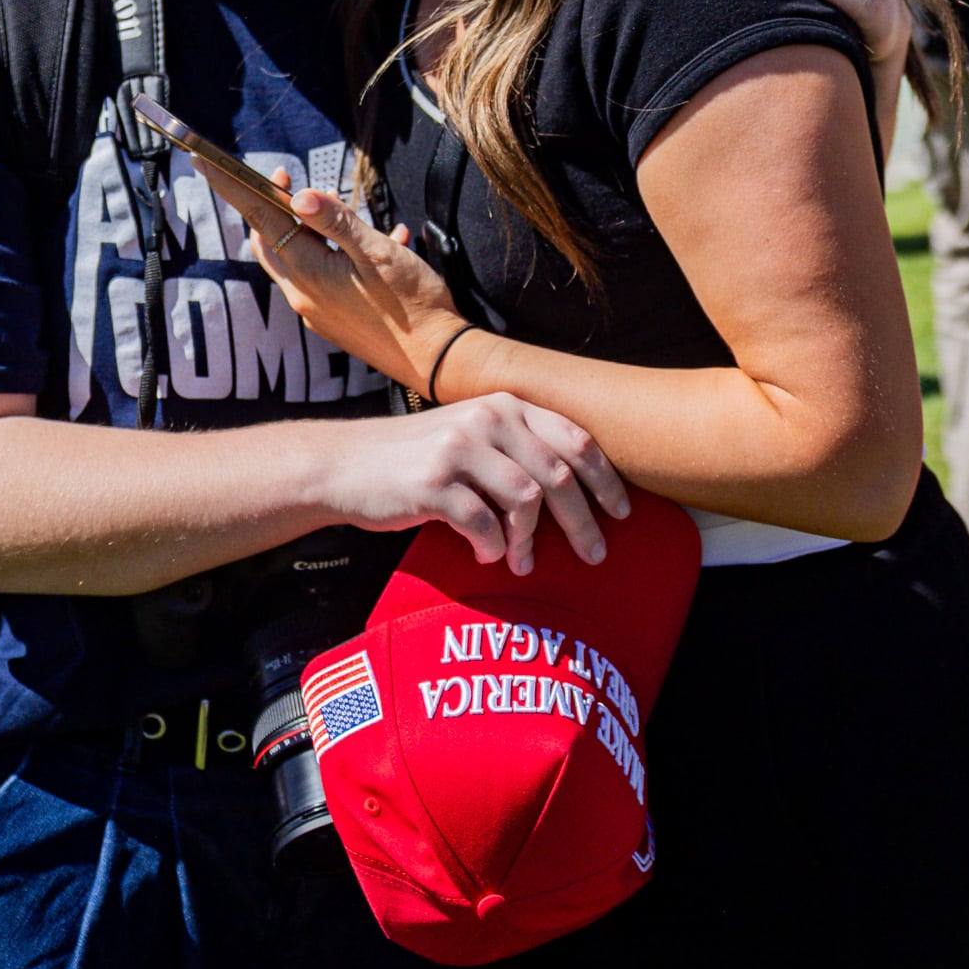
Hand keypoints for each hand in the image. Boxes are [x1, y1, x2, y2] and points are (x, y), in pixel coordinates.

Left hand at [252, 183, 468, 390]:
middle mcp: (305, 296)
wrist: (438, 359)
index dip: (240, 190)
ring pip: (297, 262)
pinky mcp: (337, 322)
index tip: (222, 165)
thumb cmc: (412, 304)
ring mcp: (320, 313)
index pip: (262, 223)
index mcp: (310, 274)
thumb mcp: (376, 253)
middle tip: (285, 180)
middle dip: (271, 209)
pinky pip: (323, 279)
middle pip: (271, 245)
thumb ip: (336, 221)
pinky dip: (333, 254)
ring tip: (333, 203)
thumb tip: (298, 195)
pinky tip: (378, 242)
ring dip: (306, 230)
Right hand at [322, 395, 627, 573]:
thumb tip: (581, 489)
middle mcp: (488, 419)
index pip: (576, 439)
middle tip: (595, 555)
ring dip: (531, 541)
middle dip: (584, 521)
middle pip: (559, 475)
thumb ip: (518, 448)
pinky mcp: (433, 482)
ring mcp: (460, 449)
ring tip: (523, 563)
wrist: (344, 465)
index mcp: (506, 405)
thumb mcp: (472, 435)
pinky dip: (492, 547)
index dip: (606, 479)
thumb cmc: (416, 459)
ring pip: (526, 501)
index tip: (623, 513)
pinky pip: (483, 523)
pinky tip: (486, 555)